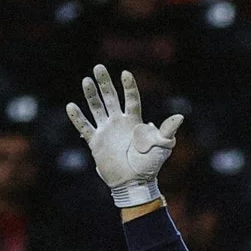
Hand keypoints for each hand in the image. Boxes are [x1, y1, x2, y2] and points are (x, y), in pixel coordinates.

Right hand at [66, 65, 181, 207]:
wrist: (134, 183)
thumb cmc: (150, 165)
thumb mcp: (162, 146)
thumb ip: (167, 130)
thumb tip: (180, 117)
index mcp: (135, 121)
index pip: (131, 98)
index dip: (128, 86)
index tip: (125, 73)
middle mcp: (119, 123)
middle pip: (110, 98)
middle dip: (105, 83)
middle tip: (99, 68)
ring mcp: (106, 131)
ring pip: (96, 108)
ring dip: (91, 95)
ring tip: (86, 80)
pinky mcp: (96, 143)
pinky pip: (85, 128)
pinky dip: (78, 118)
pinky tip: (71, 106)